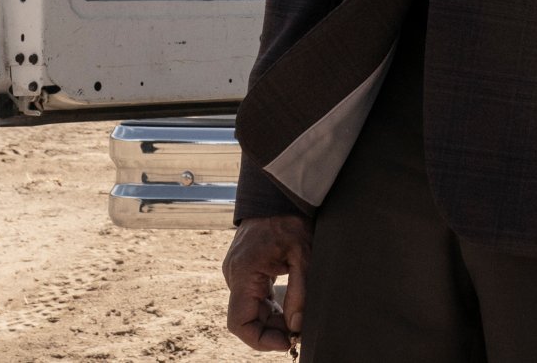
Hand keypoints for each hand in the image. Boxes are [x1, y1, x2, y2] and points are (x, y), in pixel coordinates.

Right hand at [222, 214, 311, 350]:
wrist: (278, 194)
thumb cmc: (290, 219)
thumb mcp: (302, 255)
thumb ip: (299, 293)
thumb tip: (296, 327)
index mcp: (243, 273)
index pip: (239, 323)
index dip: (260, 340)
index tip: (286, 343)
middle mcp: (234, 275)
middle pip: (246, 319)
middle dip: (272, 331)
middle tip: (299, 334)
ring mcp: (237, 273)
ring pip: (250, 311)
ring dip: (272, 321)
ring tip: (297, 321)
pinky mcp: (245, 271)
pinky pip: (253, 298)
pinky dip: (270, 308)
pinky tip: (289, 309)